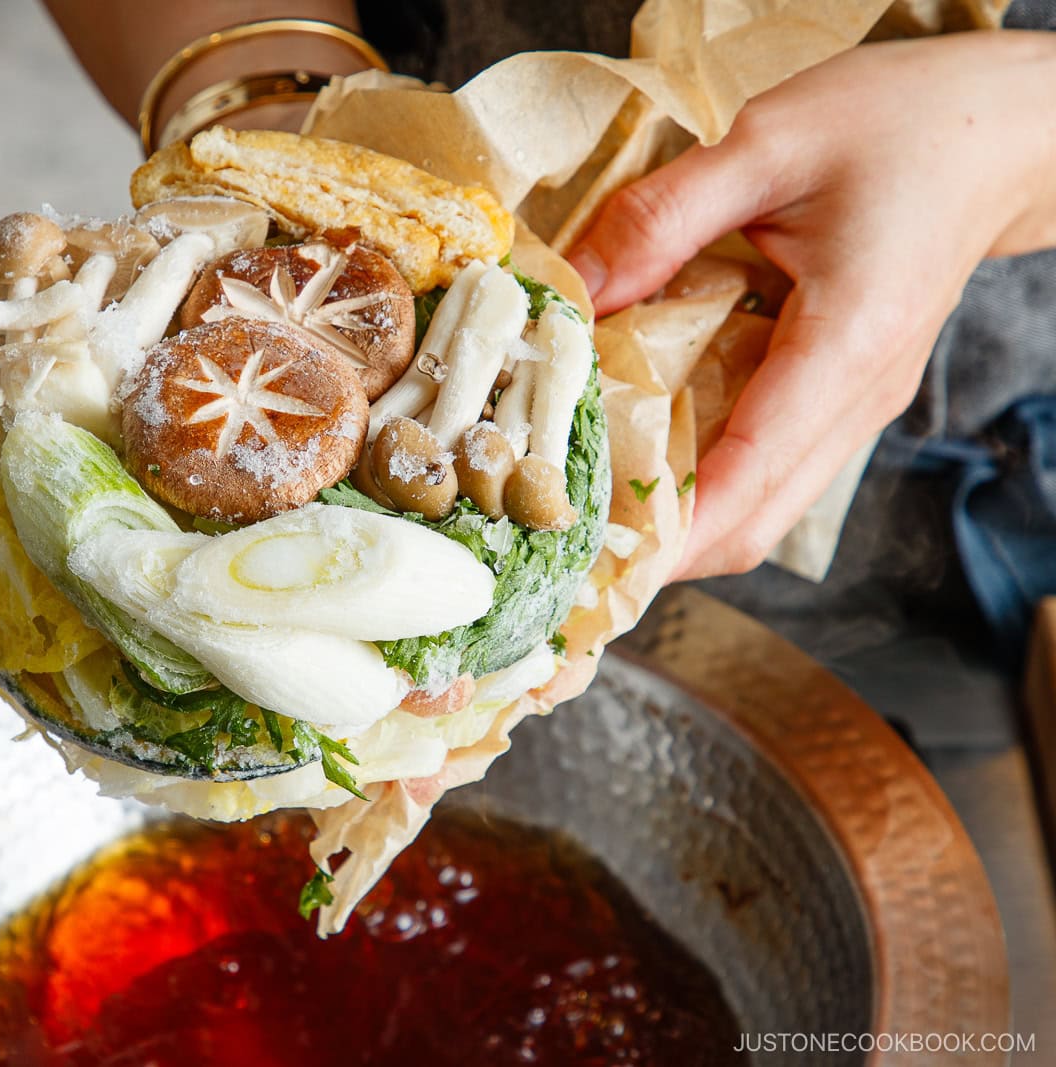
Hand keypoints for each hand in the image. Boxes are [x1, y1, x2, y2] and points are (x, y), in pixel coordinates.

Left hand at [567, 31, 1055, 579]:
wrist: (1000, 129)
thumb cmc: (903, 124)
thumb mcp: (768, 142)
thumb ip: (662, 218)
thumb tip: (573, 293)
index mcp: (847, 345)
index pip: (747, 474)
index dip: (667, 530)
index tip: (590, 554)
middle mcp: (857, 398)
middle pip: (752, 522)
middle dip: (659, 545)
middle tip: (561, 534)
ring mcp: (854, 406)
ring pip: (760, 506)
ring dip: (677, 519)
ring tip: (583, 501)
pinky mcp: (840, 397)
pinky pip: (766, 466)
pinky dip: (702, 477)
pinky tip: (637, 448)